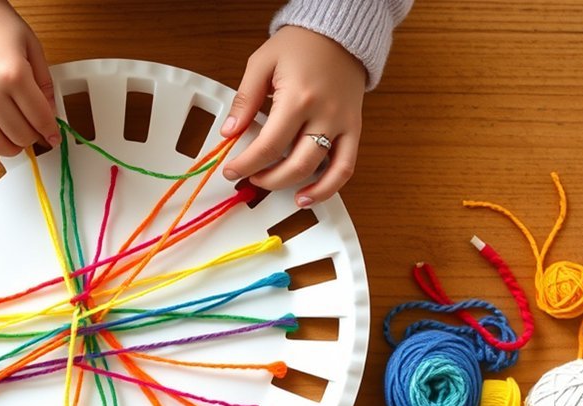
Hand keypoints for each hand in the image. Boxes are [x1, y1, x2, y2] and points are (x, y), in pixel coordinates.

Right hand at [0, 0, 59, 158]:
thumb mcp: (30, 45)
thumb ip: (44, 83)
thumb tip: (49, 117)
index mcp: (13, 74)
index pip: (41, 119)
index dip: (50, 131)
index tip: (51, 135)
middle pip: (20, 136)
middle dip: (31, 136)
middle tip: (30, 128)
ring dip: (9, 146)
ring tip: (11, 134)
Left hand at [221, 26, 366, 206]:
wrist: (339, 33)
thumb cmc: (301, 45)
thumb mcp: (262, 64)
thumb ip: (245, 100)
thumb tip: (229, 131)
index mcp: (298, 98)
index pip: (267, 146)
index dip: (246, 165)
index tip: (231, 170)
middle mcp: (323, 115)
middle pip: (293, 165)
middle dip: (266, 179)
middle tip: (248, 177)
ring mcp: (342, 124)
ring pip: (321, 171)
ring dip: (293, 187)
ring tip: (274, 188)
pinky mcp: (353, 129)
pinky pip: (346, 167)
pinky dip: (329, 187)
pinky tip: (309, 195)